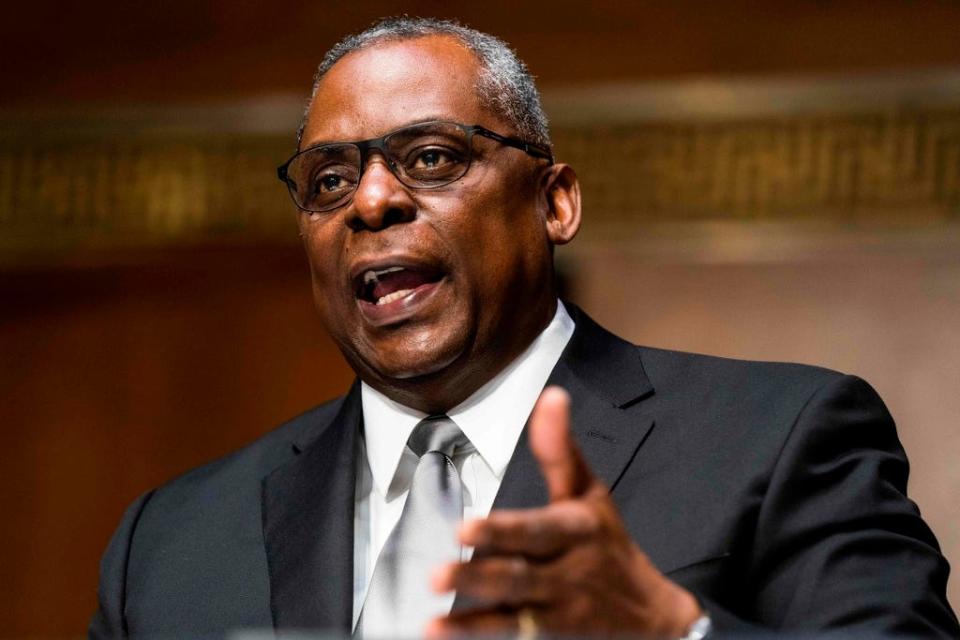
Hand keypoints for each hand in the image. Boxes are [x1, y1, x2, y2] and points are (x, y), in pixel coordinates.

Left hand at [429, 386, 701, 637]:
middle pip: (520, 577)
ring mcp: (559, 613)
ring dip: (471, 622)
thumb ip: (560, 450)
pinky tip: (442, 635)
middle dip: (479, 576)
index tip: (465, 527)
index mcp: (576, 531)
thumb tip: (551, 396)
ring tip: (433, 623)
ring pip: (513, 618)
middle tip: (437, 574)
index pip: (537, 530)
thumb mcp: (590, 493)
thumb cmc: (608, 543)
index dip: (503, 530)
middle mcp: (568, 574)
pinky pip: (512, 639)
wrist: (652, 616)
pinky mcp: (550, 638)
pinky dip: (477, 637)